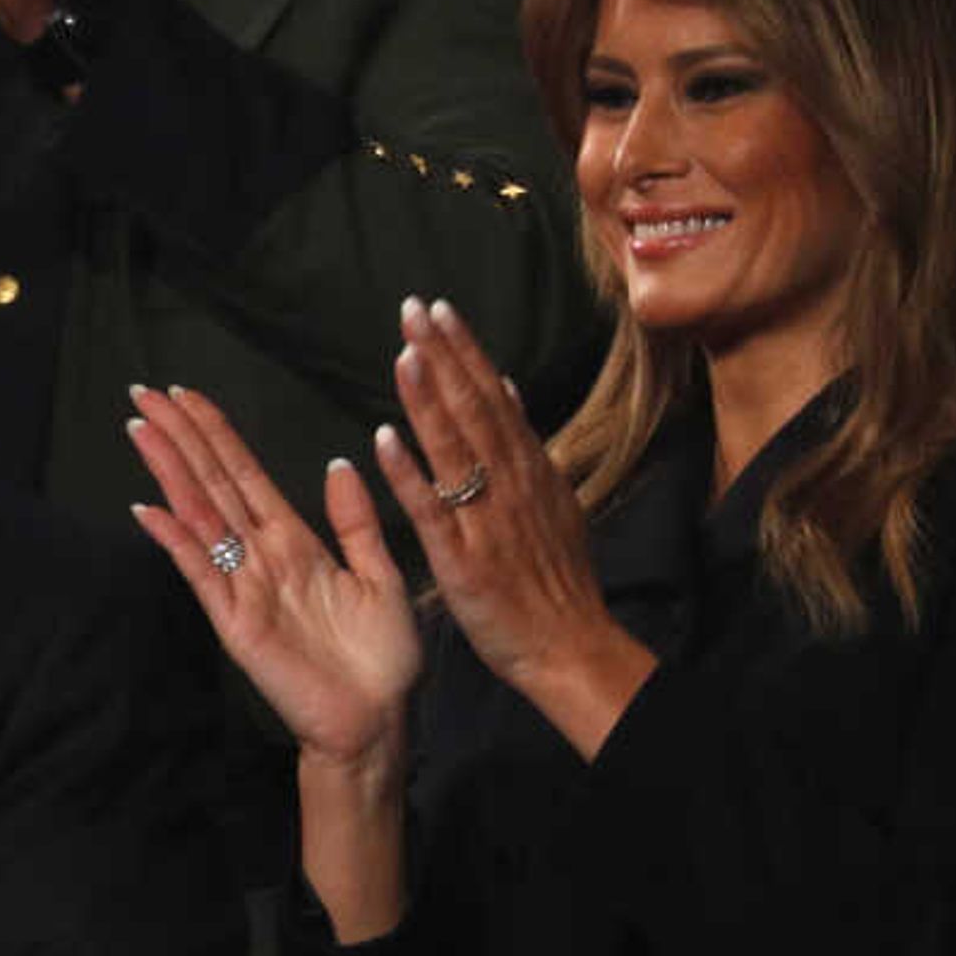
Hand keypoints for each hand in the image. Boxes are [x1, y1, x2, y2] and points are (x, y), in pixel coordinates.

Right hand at [129, 382, 421, 766]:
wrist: (377, 720)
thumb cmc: (382, 658)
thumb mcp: (382, 575)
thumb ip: (356, 523)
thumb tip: (339, 463)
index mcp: (294, 542)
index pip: (244, 474)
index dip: (216, 434)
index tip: (188, 395)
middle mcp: (261, 557)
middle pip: (212, 483)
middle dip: (180, 437)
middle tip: (144, 391)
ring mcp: (244, 587)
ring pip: (200, 516)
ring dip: (170, 472)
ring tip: (140, 429)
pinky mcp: (237, 622)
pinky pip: (202, 572)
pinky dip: (176, 540)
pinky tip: (149, 509)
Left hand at [377, 297, 651, 753]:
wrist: (570, 646)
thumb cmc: (554, 579)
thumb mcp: (554, 501)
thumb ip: (527, 446)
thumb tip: (509, 387)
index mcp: (530, 470)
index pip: (493, 397)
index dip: (464, 352)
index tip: (437, 310)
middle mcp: (511, 485)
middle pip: (474, 410)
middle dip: (443, 356)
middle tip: (412, 309)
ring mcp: (487, 521)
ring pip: (455, 449)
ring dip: (428, 398)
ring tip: (404, 353)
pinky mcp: (463, 559)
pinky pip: (431, 510)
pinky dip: (409, 472)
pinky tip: (385, 438)